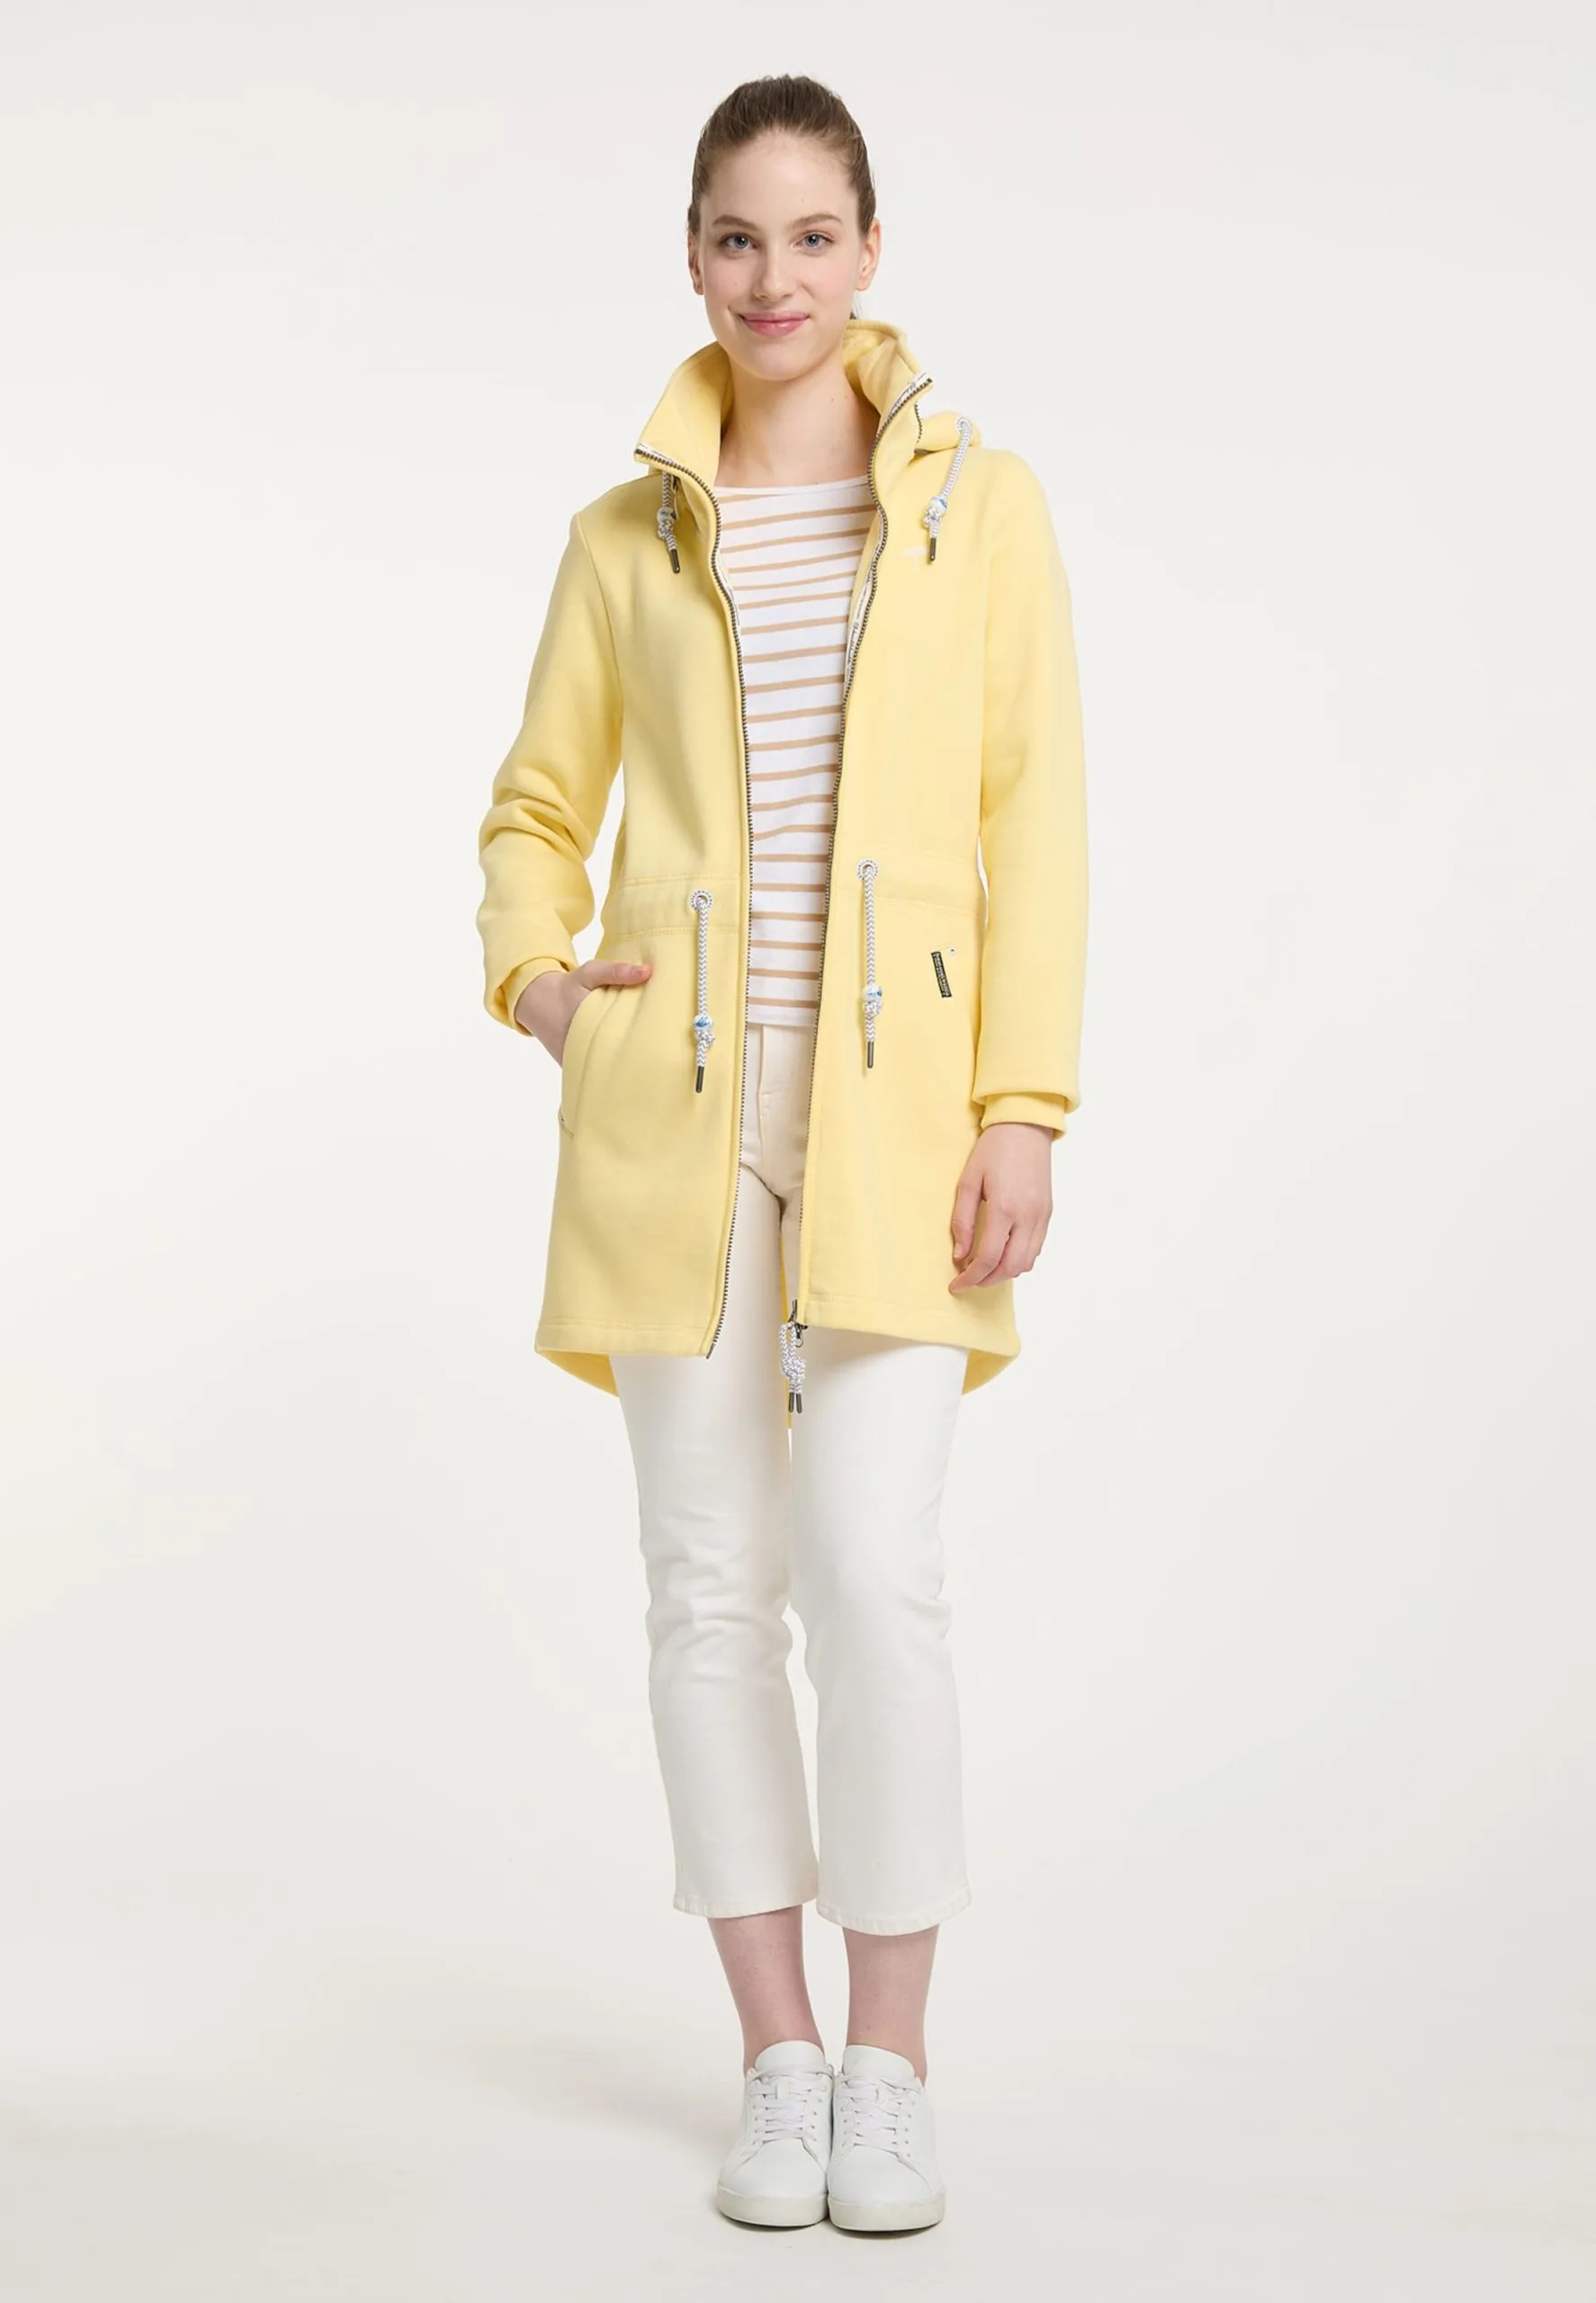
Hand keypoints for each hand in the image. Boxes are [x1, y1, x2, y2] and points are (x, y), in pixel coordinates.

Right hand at [513, 958, 652, 1060]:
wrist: (539, 1001)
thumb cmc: (569, 986)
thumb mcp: (590, 972)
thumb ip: (617, 972)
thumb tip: (649, 972)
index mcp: (585, 1022)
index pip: (619, 1038)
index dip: (640, 1040)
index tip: (660, 1040)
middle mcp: (578, 1046)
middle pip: (613, 1058)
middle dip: (634, 1056)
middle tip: (659, 1054)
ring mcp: (574, 1059)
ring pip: (604, 1068)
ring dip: (621, 1065)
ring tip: (647, 1063)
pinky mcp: (571, 1066)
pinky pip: (593, 1071)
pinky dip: (608, 1069)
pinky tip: (627, 1066)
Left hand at [949, 1122, 1053, 1290]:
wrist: (1025, 1127)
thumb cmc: (993, 1150)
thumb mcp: (968, 1182)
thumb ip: (962, 1221)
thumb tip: (960, 1255)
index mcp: (1004, 1208)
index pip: (989, 1258)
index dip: (971, 1277)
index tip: (956, 1285)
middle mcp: (1027, 1217)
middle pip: (1010, 1267)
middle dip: (988, 1280)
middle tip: (969, 1279)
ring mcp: (1041, 1216)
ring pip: (1027, 1263)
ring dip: (1005, 1272)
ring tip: (985, 1268)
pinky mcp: (1048, 1213)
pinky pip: (1036, 1248)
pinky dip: (1019, 1259)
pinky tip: (1003, 1252)